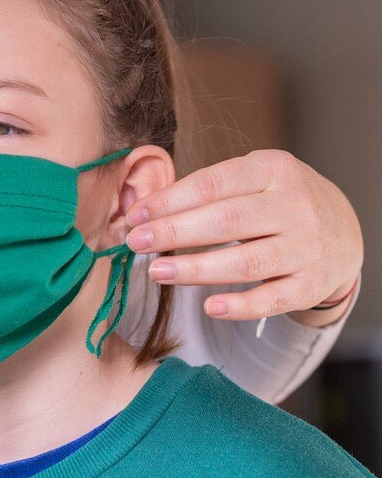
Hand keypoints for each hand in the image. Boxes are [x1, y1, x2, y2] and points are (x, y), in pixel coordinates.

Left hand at [125, 149, 362, 321]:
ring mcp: (307, 246)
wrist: (343, 228)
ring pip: (246, 262)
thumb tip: (143, 210)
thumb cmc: (276, 200)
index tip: (134, 216)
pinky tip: (209, 307)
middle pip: (226, 221)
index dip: (170, 201)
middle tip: (136, 243)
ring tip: (158, 272)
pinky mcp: (312, 284)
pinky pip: (273, 299)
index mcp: (273, 170)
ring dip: (196, 269)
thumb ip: (205, 191)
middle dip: (175, 232)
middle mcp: (295, 206)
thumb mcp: (252, 178)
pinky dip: (241, 305)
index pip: (213, 185)